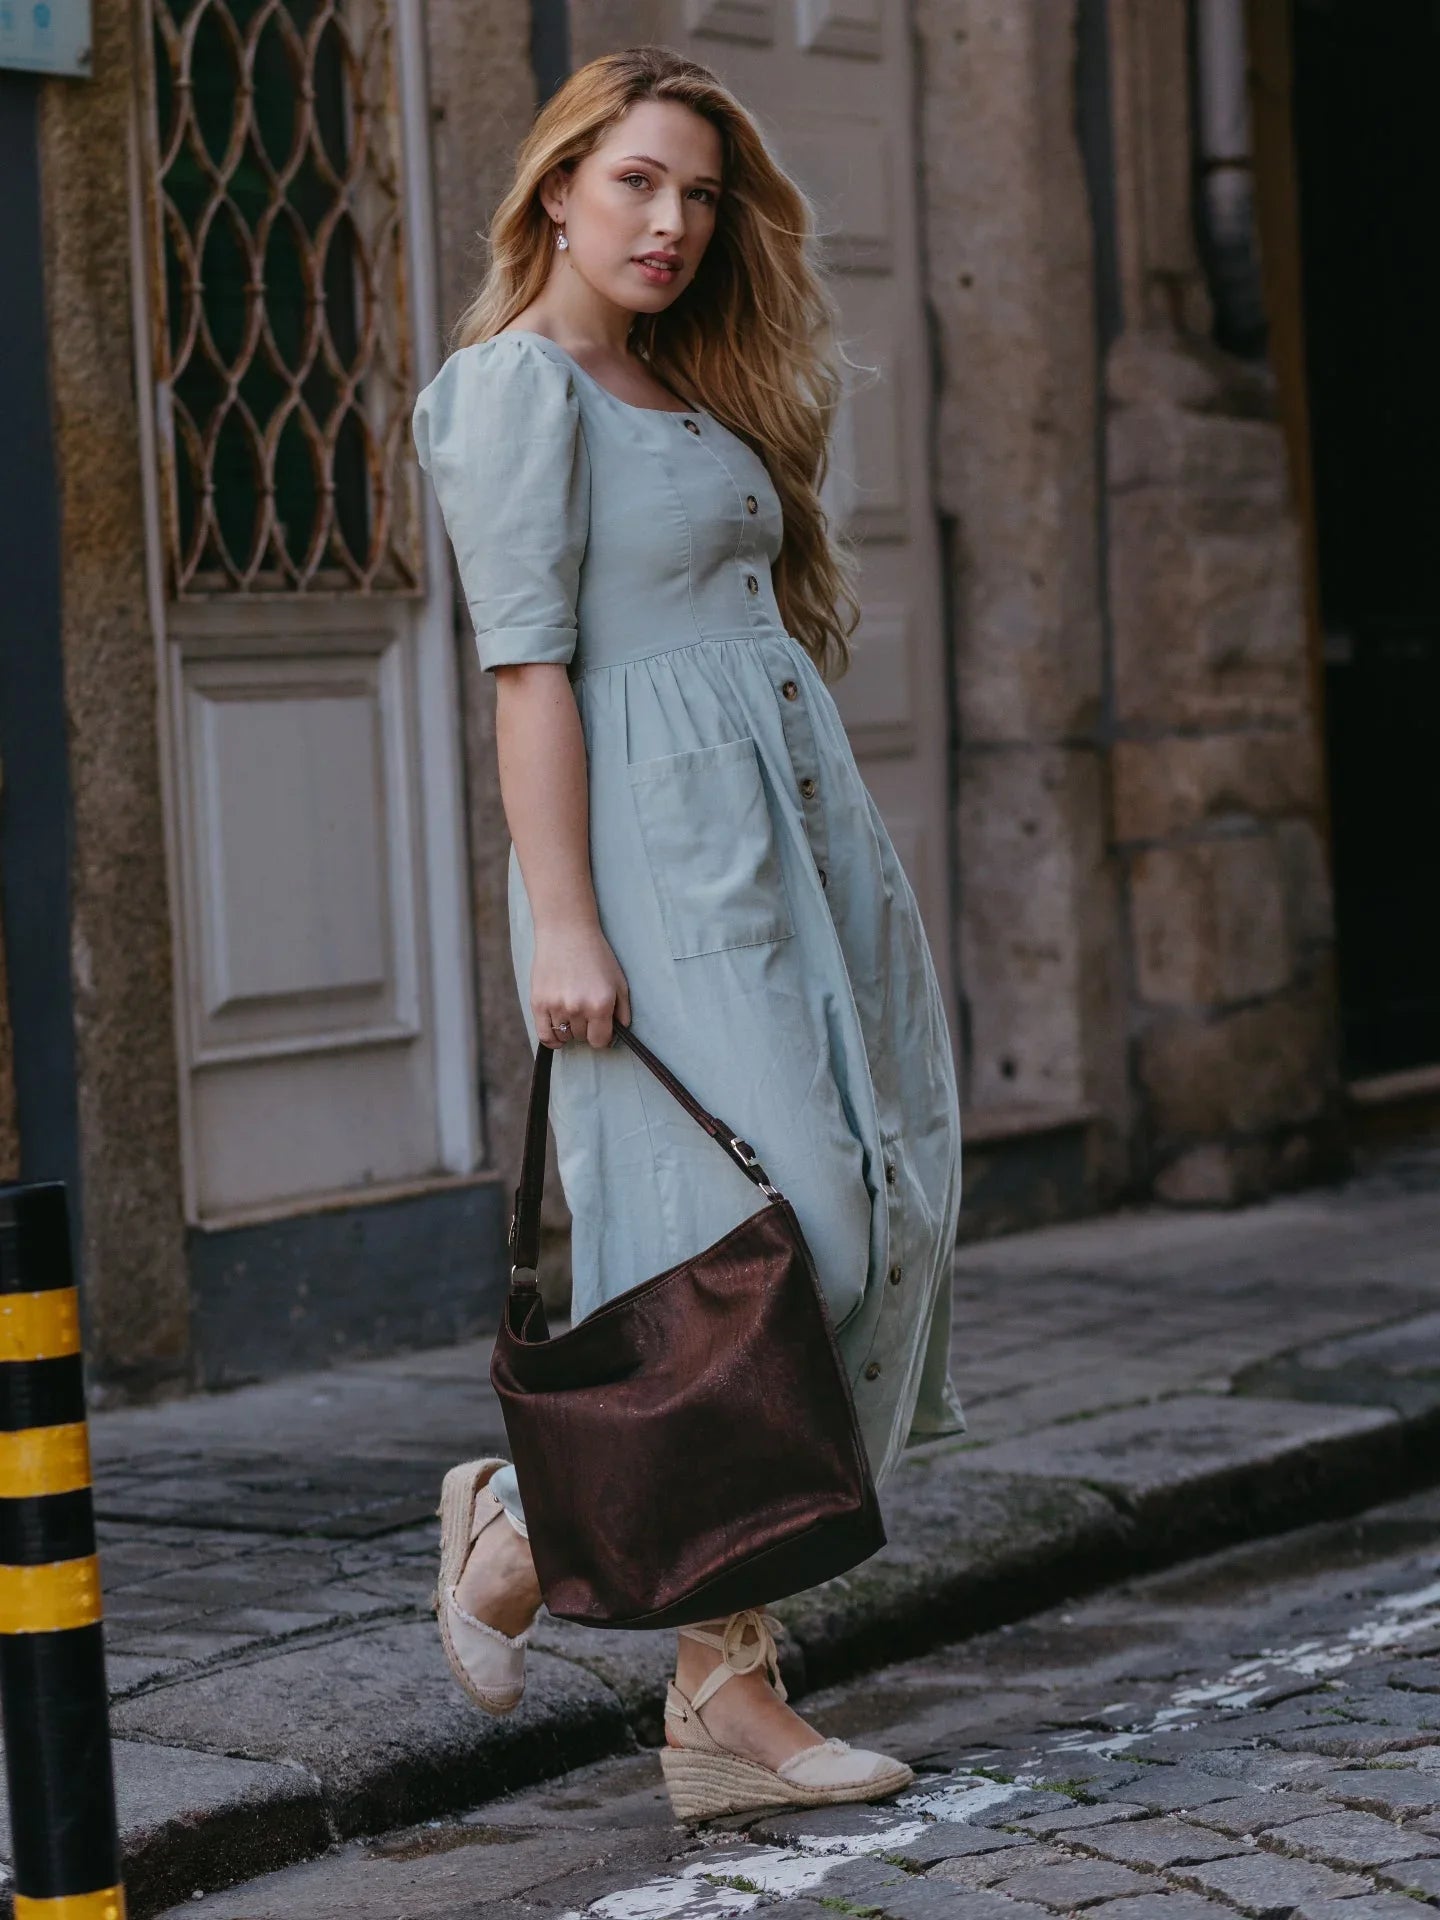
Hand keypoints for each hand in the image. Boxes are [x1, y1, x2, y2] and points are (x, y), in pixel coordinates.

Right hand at [531, 918, 631, 1049]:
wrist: (567, 932)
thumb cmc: (596, 955)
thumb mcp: (619, 981)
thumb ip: (623, 1011)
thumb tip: (621, 1033)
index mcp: (601, 1004)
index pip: (600, 1041)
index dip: (602, 1037)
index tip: (600, 1029)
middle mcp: (578, 1008)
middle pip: (582, 1038)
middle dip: (586, 1029)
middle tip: (585, 1012)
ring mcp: (556, 1006)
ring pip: (564, 1036)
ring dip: (570, 1030)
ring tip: (572, 1013)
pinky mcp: (538, 1003)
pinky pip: (545, 1035)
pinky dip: (552, 1040)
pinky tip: (558, 1035)